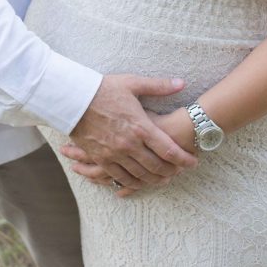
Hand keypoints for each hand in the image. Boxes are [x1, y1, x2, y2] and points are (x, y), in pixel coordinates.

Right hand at [64, 74, 197, 193]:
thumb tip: (181, 83)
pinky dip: (132, 182)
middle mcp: (129, 144)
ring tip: (164, 180)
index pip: (168, 150)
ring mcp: (114, 154)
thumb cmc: (103, 89)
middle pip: (156, 167)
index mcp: (140, 126)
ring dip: (154, 180)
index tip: (193, 162)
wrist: (73, 98)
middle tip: (180, 172)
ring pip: (139, 175)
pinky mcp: (100, 158)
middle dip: (171, 172)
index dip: (183, 159)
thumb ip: (159, 86)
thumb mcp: (132, 83)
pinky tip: (138, 182)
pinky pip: (119, 177)